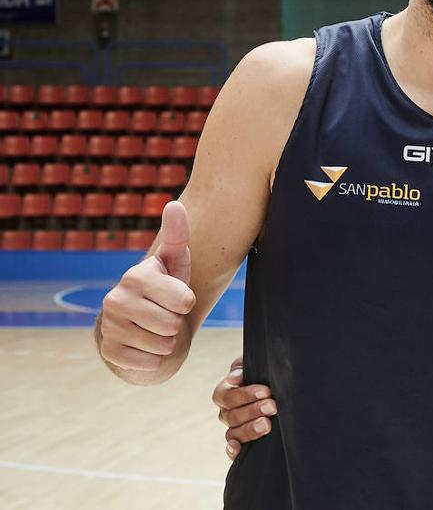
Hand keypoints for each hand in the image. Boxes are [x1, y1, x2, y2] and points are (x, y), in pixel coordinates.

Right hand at [98, 201, 195, 371]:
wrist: (139, 323)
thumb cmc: (165, 289)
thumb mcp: (175, 263)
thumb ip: (178, 235)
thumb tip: (175, 205)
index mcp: (135, 276)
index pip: (185, 301)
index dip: (186, 302)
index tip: (175, 296)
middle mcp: (116, 299)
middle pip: (173, 325)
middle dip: (177, 324)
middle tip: (165, 316)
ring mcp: (109, 327)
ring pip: (164, 346)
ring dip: (167, 342)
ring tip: (156, 329)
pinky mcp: (109, 352)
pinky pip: (150, 364)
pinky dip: (155, 360)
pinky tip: (145, 346)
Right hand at [212, 356, 276, 459]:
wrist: (277, 388)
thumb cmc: (264, 374)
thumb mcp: (255, 366)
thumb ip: (243, 368)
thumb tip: (237, 376)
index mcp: (226, 392)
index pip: (227, 395)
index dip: (245, 394)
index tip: (266, 391)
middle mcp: (227, 411)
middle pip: (232, 415)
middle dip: (253, 410)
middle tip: (272, 406)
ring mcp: (233, 428)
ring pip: (233, 432)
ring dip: (249, 429)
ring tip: (267, 424)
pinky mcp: (241, 442)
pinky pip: (231, 450)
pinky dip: (232, 451)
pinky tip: (238, 449)